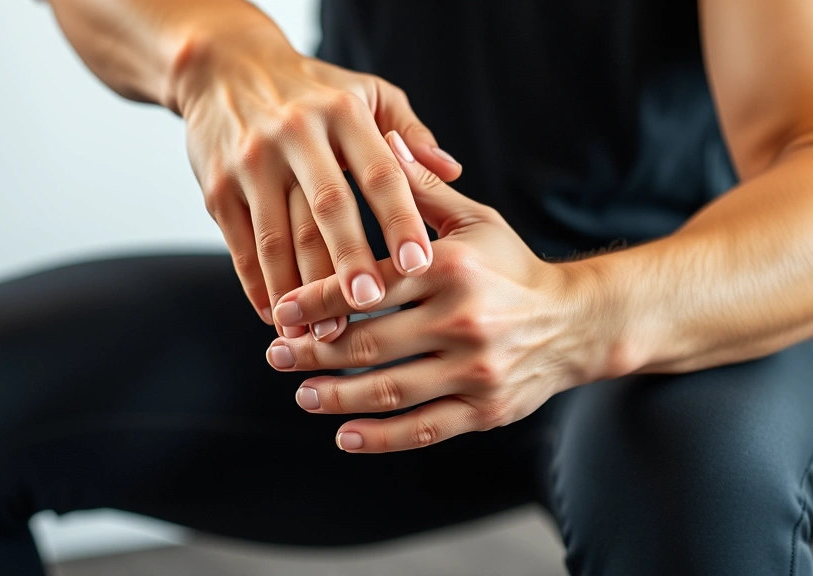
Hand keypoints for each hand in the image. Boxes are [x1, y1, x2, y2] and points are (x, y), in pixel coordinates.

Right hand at [176, 35, 461, 332]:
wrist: (221, 68)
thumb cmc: (308, 87)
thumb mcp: (364, 91)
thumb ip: (409, 131)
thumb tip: (452, 171)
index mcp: (342, 112)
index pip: (379, 173)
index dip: (399, 220)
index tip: (419, 263)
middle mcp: (295, 135)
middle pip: (326, 210)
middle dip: (348, 263)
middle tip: (369, 307)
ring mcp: (251, 163)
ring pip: (279, 237)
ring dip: (300, 291)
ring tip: (321, 333)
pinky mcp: (217, 189)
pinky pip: (242, 246)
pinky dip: (259, 287)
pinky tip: (278, 316)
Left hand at [265, 132, 618, 452]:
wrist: (578, 321)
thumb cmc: (512, 266)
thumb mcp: (474, 221)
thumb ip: (421, 191)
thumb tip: (381, 143)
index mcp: (451, 269)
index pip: (369, 285)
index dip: (318, 301)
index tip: (281, 310)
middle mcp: (462, 320)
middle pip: (370, 343)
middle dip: (314, 353)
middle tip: (277, 354)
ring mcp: (475, 370)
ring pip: (391, 391)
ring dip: (337, 396)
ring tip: (302, 393)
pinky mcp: (486, 409)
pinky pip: (426, 429)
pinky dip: (382, 437)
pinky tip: (344, 435)